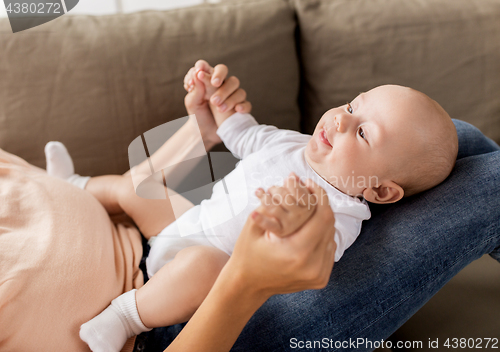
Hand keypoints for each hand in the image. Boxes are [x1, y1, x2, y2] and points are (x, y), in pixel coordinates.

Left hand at [183, 61, 251, 147]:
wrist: (204, 133)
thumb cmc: (197, 115)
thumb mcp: (192, 103)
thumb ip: (196, 88)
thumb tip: (198, 73)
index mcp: (209, 82)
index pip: (210, 68)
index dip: (205, 68)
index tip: (199, 73)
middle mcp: (223, 87)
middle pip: (228, 76)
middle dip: (221, 79)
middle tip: (214, 86)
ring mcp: (233, 97)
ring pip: (238, 90)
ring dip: (229, 97)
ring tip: (218, 108)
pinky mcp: (240, 109)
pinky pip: (246, 104)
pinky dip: (243, 106)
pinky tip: (236, 110)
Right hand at [227, 178, 335, 298]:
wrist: (247, 285)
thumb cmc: (247, 253)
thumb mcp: (254, 225)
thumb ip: (275, 203)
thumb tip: (294, 180)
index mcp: (297, 252)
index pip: (323, 216)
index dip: (319, 195)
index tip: (309, 183)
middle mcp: (313, 266)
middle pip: (329, 225)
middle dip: (320, 204)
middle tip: (308, 191)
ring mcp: (319, 275)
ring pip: (331, 236)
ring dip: (321, 220)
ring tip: (307, 209)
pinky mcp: (321, 279)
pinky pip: (329, 249)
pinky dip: (321, 236)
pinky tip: (308, 229)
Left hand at [252, 173, 315, 236]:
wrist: (295, 228)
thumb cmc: (298, 206)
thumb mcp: (303, 194)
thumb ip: (299, 184)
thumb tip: (292, 175)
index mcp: (309, 205)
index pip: (298, 190)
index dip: (290, 183)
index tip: (286, 180)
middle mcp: (301, 216)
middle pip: (285, 197)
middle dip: (275, 189)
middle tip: (271, 188)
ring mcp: (291, 224)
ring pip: (274, 208)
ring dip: (264, 198)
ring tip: (260, 192)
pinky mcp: (280, 230)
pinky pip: (270, 225)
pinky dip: (260, 220)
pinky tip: (253, 214)